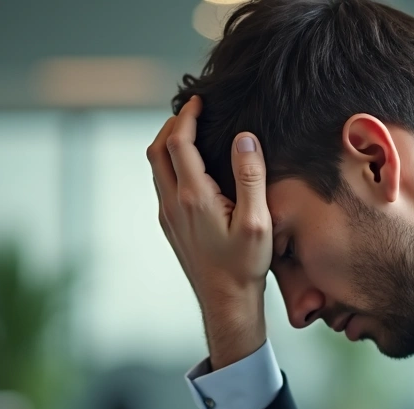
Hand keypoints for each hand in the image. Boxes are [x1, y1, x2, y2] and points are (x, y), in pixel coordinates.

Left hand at [148, 95, 271, 368]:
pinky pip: (162, 183)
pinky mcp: (170, 225)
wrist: (225, 302)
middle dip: (172, 124)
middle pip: (157, 149)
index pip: (179, 142)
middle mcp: (174, 203)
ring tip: (190, 130)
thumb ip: (250, 176)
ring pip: (156, 167)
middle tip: (192, 110)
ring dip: (168, 143)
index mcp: (194, 196)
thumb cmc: (244, 265)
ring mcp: (168, 215)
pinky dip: (170, 163)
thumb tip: (243, 138)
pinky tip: (191, 165)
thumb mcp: (257, 221)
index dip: (187, 116)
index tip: (200, 101)